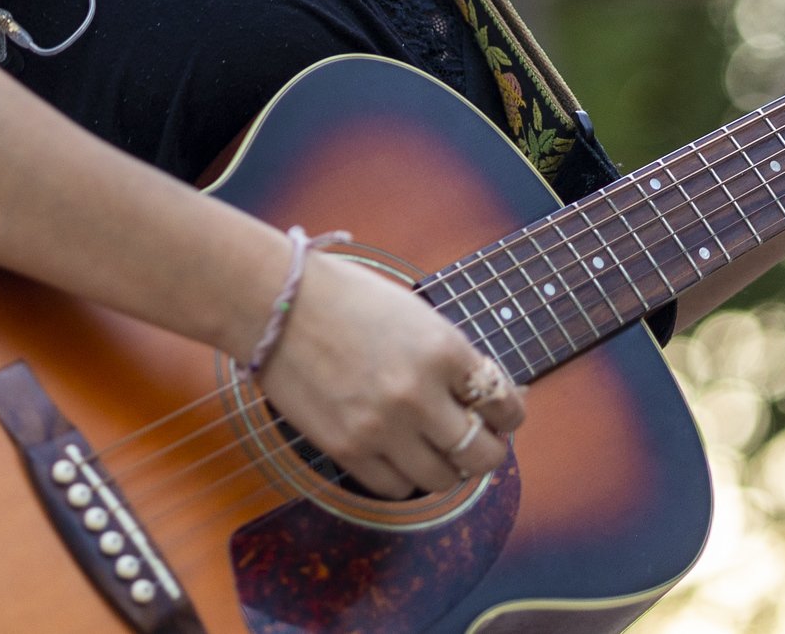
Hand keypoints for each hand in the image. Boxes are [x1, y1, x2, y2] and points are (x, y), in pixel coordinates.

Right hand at [250, 252, 524, 498]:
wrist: (275, 303)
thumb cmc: (345, 297)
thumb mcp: (415, 314)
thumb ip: (452, 357)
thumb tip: (488, 394)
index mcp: (443, 349)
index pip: (504, 405)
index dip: (509, 413)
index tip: (499, 414)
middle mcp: (419, 393)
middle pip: (483, 453)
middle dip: (488, 450)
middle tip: (477, 440)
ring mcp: (382, 427)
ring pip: (442, 479)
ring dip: (447, 468)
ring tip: (435, 449)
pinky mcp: (347, 449)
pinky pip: (395, 487)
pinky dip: (404, 476)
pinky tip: (399, 454)